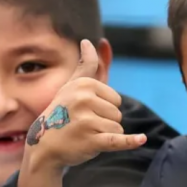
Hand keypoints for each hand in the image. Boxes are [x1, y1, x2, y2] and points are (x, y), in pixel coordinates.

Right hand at [23, 39, 145, 171]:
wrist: (44, 146)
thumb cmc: (63, 113)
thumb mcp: (72, 86)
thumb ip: (85, 66)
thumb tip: (88, 41)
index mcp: (83, 85)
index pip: (115, 99)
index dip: (103, 108)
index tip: (84, 111)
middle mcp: (84, 100)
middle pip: (117, 113)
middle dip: (105, 122)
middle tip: (83, 125)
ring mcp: (87, 121)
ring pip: (117, 128)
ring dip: (105, 135)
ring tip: (84, 135)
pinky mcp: (91, 141)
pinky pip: (117, 140)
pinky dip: (130, 141)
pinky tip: (141, 139)